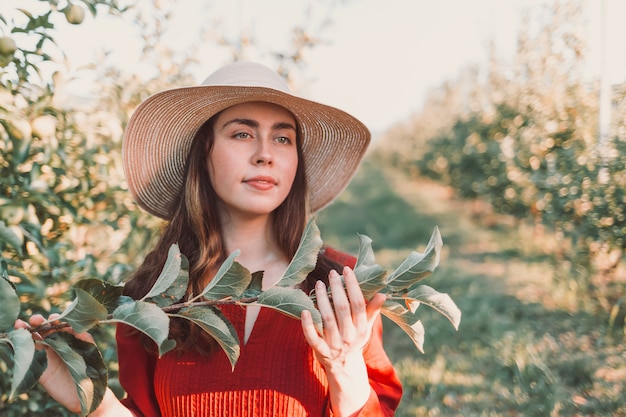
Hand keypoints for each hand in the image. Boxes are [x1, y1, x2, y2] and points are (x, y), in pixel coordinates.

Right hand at [14, 314, 93, 413]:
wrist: (87, 392)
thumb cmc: (91, 369)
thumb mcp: (89, 350)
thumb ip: (82, 337)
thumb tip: (74, 324)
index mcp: (68, 338)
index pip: (59, 325)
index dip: (55, 320)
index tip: (54, 319)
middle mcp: (56, 345)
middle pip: (43, 330)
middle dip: (39, 322)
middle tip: (35, 319)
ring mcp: (46, 356)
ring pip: (33, 341)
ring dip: (26, 331)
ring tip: (21, 324)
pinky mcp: (39, 370)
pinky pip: (29, 357)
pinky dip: (23, 348)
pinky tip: (21, 342)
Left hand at [301, 266, 385, 416]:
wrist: (345, 367)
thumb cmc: (355, 340)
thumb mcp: (365, 327)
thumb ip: (372, 310)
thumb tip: (383, 293)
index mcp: (362, 328)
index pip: (358, 304)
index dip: (353, 286)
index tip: (347, 270)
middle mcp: (349, 336)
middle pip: (342, 308)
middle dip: (337, 289)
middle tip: (331, 274)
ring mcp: (335, 345)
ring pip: (327, 318)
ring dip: (322, 300)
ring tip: (319, 284)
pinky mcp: (321, 351)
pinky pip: (313, 337)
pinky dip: (308, 324)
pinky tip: (304, 310)